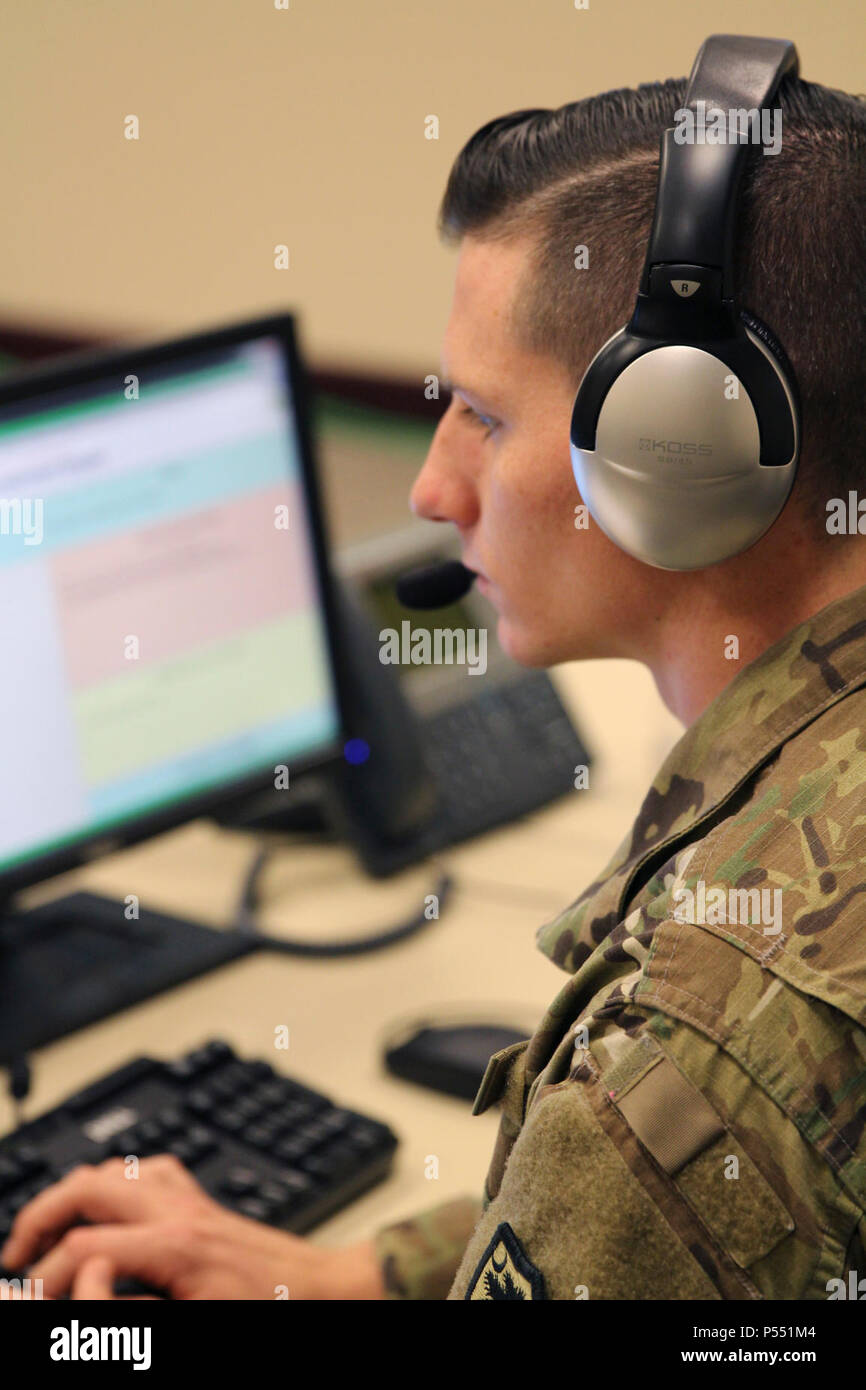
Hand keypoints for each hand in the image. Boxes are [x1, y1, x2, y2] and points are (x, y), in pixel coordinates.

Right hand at [0, 1155, 383, 1299]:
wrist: (322, 1293)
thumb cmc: (269, 1312)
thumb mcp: (194, 1324)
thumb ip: (135, 1314)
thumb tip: (92, 1299)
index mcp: (174, 1245)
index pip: (83, 1248)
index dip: (45, 1276)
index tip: (32, 1298)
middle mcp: (179, 1210)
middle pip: (88, 1185)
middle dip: (42, 1214)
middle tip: (17, 1251)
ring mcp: (192, 1200)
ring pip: (116, 1170)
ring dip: (73, 1194)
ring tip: (49, 1230)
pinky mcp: (203, 1202)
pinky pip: (151, 1171)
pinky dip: (116, 1182)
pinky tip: (107, 1208)